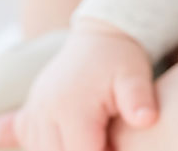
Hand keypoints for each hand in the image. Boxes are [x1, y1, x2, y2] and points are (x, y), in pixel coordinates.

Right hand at [0, 21, 156, 150]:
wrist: (100, 37)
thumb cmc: (121, 59)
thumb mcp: (135, 76)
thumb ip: (139, 100)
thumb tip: (147, 120)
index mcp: (72, 107)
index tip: (118, 144)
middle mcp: (45, 111)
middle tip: (109, 139)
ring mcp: (34, 111)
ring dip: (65, 150)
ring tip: (94, 134)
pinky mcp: (29, 112)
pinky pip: (30, 141)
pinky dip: (50, 145)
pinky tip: (71, 134)